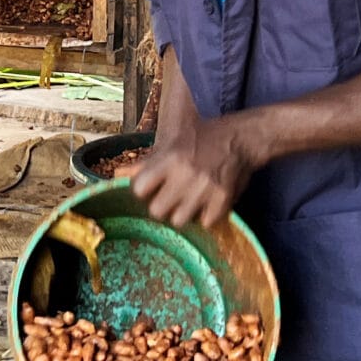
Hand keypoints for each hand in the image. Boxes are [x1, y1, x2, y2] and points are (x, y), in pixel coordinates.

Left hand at [130, 112, 260, 227]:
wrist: (242, 138)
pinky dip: (206, 215)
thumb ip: (146, 163)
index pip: (139, 189)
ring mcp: (204, 190)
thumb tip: (118, 175)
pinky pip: (205, 223)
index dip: (144, 191)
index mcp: (169, 159)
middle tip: (172, 196)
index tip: (152, 188)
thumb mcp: (172, 144)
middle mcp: (185, 175)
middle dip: (162, 205)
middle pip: (156, 211)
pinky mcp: (222, 200)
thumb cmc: (203, 139)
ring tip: (191, 199)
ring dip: (183, 213)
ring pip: (179, 221)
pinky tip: (208, 202)